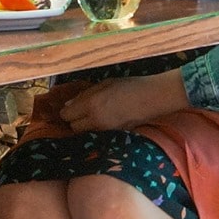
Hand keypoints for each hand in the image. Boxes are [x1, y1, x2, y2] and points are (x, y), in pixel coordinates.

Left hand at [58, 71, 189, 131]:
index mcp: (91, 105)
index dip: (66, 110)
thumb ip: (85, 94)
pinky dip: (95, 126)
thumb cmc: (129, 86)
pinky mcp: (113, 134)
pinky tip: (103, 117)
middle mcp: (95, 120)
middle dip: (73, 119)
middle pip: (73, 127)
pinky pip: (96, 132)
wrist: (153, 98)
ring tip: (92, 112)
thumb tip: (69, 104)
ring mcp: (104, 129)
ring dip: (84, 123)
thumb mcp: (105, 84)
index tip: (70, 105)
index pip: (66, 115)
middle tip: (80, 110)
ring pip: (84, 131)